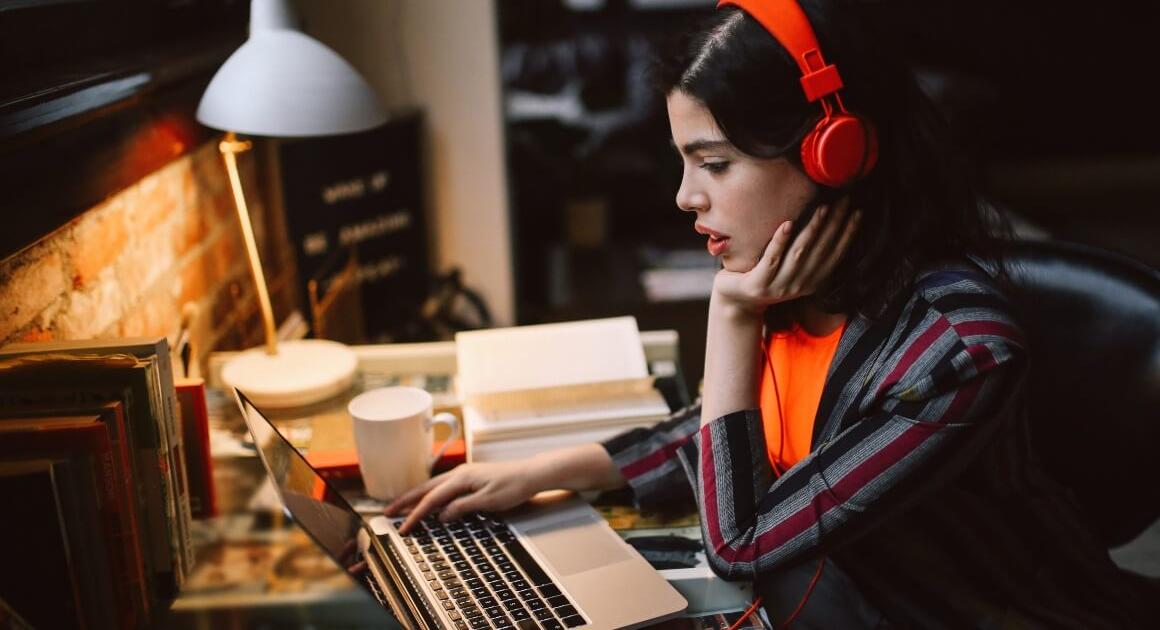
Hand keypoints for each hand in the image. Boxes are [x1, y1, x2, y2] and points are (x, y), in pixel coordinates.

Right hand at [384, 460, 542, 534]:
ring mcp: (464, 474)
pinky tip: (429, 499)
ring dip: (416, 496)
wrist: (531, 474)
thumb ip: (462, 508)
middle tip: (388, 512)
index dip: (415, 514)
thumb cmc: (513, 486)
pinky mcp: (470, 477)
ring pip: (433, 486)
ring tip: (402, 506)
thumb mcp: (488, 502)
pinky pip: (443, 486)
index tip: (403, 527)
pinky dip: (431, 494)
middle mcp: (459, 473)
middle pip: (426, 488)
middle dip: (406, 501)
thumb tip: (441, 515)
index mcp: (461, 478)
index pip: (432, 499)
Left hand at [713, 196, 860, 314]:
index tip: (857, 212)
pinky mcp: (757, 284)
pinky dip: (780, 241)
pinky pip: (771, 259)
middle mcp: (798, 286)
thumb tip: (827, 221)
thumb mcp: (791, 269)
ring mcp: (778, 287)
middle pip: (821, 251)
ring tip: (822, 208)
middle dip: (834, 225)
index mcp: (811, 282)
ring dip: (812, 230)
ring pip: (799, 254)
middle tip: (843, 200)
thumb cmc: (765, 277)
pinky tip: (788, 223)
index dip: (847, 234)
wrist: (737, 302)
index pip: (835, 255)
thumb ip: (808, 254)